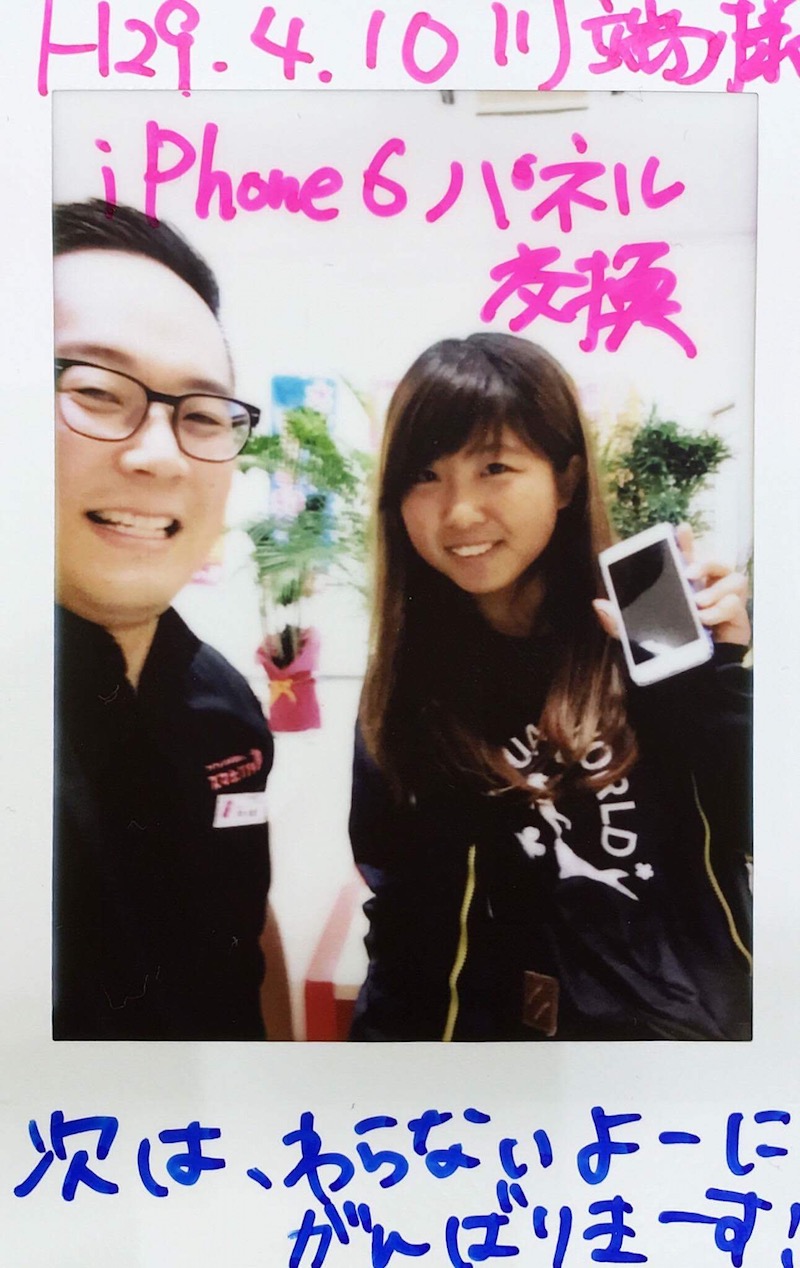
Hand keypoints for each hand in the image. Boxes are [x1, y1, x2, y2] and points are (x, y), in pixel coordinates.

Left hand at [593, 524, 750, 647]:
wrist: (693, 673)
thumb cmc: (670, 646)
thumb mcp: (639, 634)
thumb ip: (619, 622)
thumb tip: (598, 604)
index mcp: (685, 584)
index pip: (687, 555)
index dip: (686, 541)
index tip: (681, 529)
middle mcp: (707, 586)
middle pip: (715, 560)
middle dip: (704, 561)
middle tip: (688, 573)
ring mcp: (725, 598)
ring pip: (732, 578)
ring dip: (713, 590)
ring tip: (697, 604)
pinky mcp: (736, 614)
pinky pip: (735, 603)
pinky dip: (720, 609)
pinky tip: (706, 619)